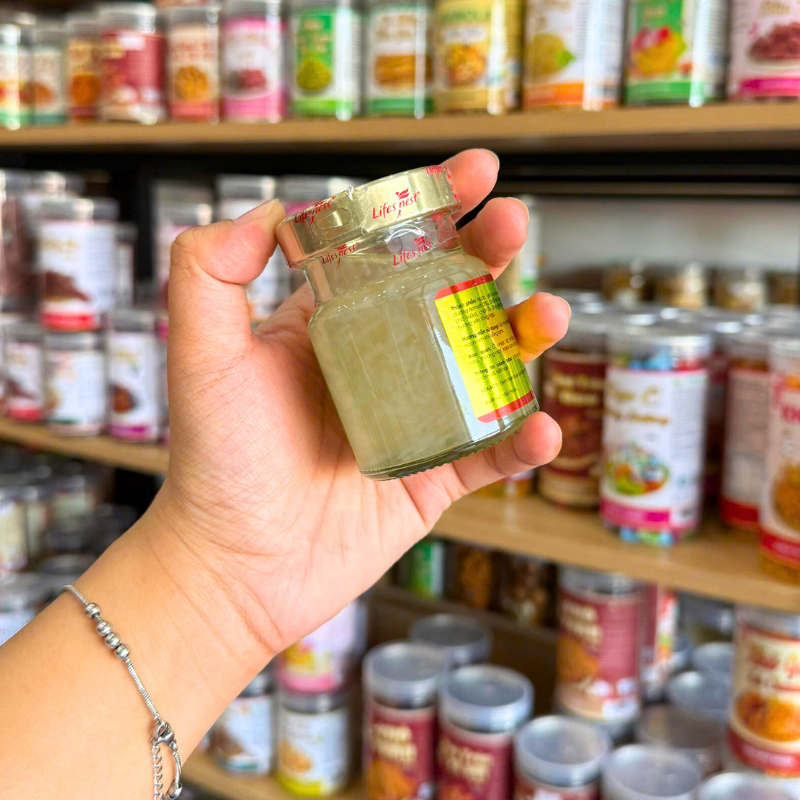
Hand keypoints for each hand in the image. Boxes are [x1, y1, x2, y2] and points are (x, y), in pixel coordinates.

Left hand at [151, 150, 568, 660]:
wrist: (234, 566)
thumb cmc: (215, 461)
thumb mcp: (202, 355)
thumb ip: (211, 271)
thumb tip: (272, 209)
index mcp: (335, 328)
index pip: (394, 251)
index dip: (436, 205)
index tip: (475, 170)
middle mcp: (381, 365)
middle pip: (453, 296)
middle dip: (491, 255)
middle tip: (514, 225)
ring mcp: (415, 421)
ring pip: (488, 368)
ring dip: (525, 338)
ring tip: (546, 317)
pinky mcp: (434, 480)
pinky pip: (491, 454)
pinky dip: (522, 442)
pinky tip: (539, 430)